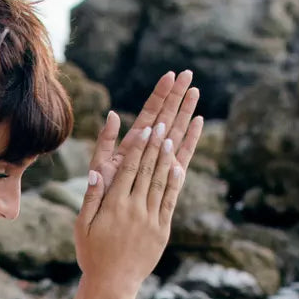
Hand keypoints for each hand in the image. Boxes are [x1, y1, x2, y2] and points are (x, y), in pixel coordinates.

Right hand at [74, 98, 194, 298]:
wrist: (113, 284)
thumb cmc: (92, 255)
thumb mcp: (83, 227)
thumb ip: (91, 198)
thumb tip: (95, 172)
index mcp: (113, 206)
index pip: (128, 169)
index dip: (139, 147)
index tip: (146, 128)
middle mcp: (134, 209)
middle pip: (146, 170)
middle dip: (155, 144)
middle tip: (164, 122)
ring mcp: (150, 219)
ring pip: (160, 181)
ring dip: (166, 157)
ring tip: (172, 136)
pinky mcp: (161, 230)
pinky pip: (170, 201)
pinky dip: (174, 182)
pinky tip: (178, 166)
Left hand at [90, 70, 202, 194]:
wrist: (107, 226)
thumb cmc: (99, 197)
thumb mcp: (100, 165)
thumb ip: (105, 142)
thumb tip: (113, 115)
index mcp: (130, 145)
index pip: (148, 114)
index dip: (159, 95)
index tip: (170, 75)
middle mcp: (146, 151)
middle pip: (164, 117)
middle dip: (176, 96)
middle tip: (188, 73)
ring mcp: (158, 163)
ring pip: (175, 132)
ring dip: (185, 111)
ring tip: (195, 90)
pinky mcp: (166, 178)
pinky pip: (181, 156)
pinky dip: (190, 140)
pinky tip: (199, 121)